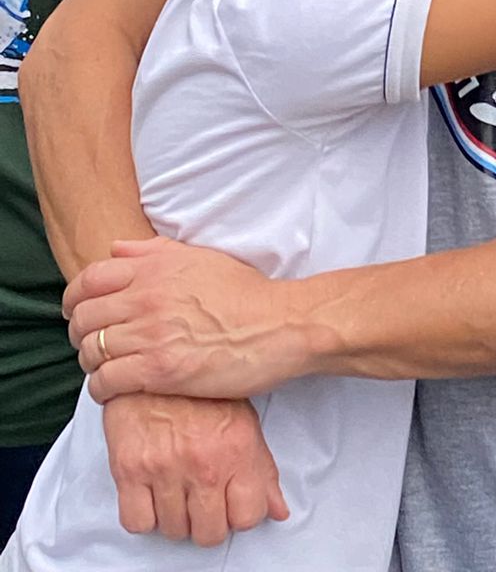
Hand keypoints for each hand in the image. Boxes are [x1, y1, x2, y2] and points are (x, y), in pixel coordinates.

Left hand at [66, 236, 305, 401]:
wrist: (279, 326)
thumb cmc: (246, 293)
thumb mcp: (202, 258)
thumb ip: (155, 252)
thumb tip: (116, 248)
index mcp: (155, 266)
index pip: (89, 280)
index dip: (74, 299)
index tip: (78, 313)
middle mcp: (147, 295)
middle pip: (84, 317)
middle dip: (81, 333)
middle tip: (94, 345)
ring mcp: (151, 332)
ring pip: (91, 351)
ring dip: (91, 362)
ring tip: (107, 367)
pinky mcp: (159, 369)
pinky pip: (105, 381)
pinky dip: (101, 388)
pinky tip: (115, 388)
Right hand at [102, 391, 286, 545]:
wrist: (157, 355)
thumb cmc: (201, 388)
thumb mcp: (244, 421)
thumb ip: (263, 470)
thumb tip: (278, 509)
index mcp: (237, 449)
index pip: (247, 517)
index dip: (239, 515)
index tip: (231, 504)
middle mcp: (203, 463)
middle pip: (209, 533)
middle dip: (207, 521)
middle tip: (203, 499)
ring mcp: (165, 468)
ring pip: (173, 530)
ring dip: (176, 517)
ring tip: (178, 488)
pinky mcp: (129, 468)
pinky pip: (137, 521)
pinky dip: (144, 514)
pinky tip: (152, 492)